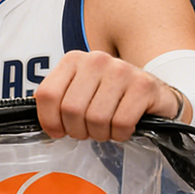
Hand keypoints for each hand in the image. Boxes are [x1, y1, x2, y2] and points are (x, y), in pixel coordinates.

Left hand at [34, 50, 183, 141]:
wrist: (153, 94)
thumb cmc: (110, 97)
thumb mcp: (78, 92)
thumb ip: (56, 101)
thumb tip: (40, 122)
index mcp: (73, 60)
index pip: (47, 94)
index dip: (49, 120)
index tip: (58, 131)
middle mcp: (95, 60)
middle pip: (71, 109)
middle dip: (77, 130)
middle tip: (87, 131)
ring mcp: (121, 70)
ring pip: (95, 118)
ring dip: (100, 133)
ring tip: (106, 129)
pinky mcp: (143, 85)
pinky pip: (120, 123)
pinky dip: (120, 133)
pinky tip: (123, 127)